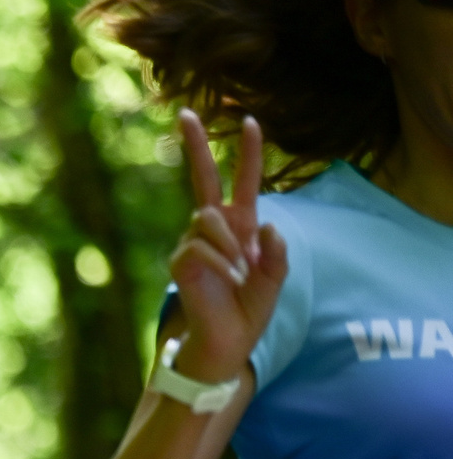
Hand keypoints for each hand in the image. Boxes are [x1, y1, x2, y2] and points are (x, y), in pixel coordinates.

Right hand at [165, 110, 288, 384]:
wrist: (226, 345)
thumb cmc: (248, 313)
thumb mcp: (275, 280)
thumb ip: (277, 252)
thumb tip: (265, 226)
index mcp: (241, 228)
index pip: (241, 183)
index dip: (248, 153)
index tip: (249, 121)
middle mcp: (213, 230)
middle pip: (203, 178)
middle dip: (195, 145)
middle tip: (185, 113)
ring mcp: (193, 244)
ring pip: (208, 218)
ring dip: (231, 243)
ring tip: (242, 272)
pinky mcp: (181, 262)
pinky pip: (200, 247)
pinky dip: (221, 262)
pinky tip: (230, 278)